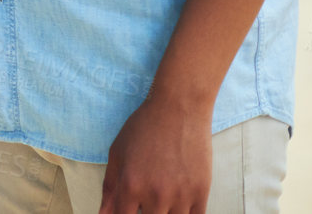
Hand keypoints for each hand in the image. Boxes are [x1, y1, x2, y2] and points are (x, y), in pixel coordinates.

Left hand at [98, 92, 213, 213]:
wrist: (179, 109)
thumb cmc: (144, 127)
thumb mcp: (117, 152)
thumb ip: (109, 187)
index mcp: (130, 185)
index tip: (129, 210)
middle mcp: (155, 195)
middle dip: (145, 213)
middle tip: (146, 201)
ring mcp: (181, 196)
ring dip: (165, 213)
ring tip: (161, 199)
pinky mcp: (201, 193)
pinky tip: (178, 205)